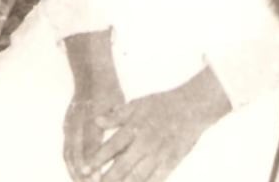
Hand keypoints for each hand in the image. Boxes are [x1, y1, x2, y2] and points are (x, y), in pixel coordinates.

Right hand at [64, 31, 125, 181]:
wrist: (89, 75)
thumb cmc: (109, 91)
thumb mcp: (118, 103)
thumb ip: (117, 122)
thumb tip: (123, 141)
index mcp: (92, 116)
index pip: (90, 143)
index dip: (92, 162)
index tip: (96, 178)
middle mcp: (78, 122)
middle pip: (77, 152)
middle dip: (82, 172)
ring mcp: (69, 124)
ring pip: (69, 152)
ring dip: (74, 170)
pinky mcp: (66, 127)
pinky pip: (66, 149)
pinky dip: (71, 164)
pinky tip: (77, 175)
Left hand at [85, 68, 230, 180]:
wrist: (193, 108)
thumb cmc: (162, 104)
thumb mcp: (137, 104)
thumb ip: (116, 115)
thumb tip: (96, 120)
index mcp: (135, 127)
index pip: (112, 146)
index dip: (98, 159)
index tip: (85, 170)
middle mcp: (145, 143)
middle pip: (123, 165)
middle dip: (107, 179)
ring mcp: (159, 154)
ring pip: (138, 176)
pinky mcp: (171, 162)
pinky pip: (156, 179)